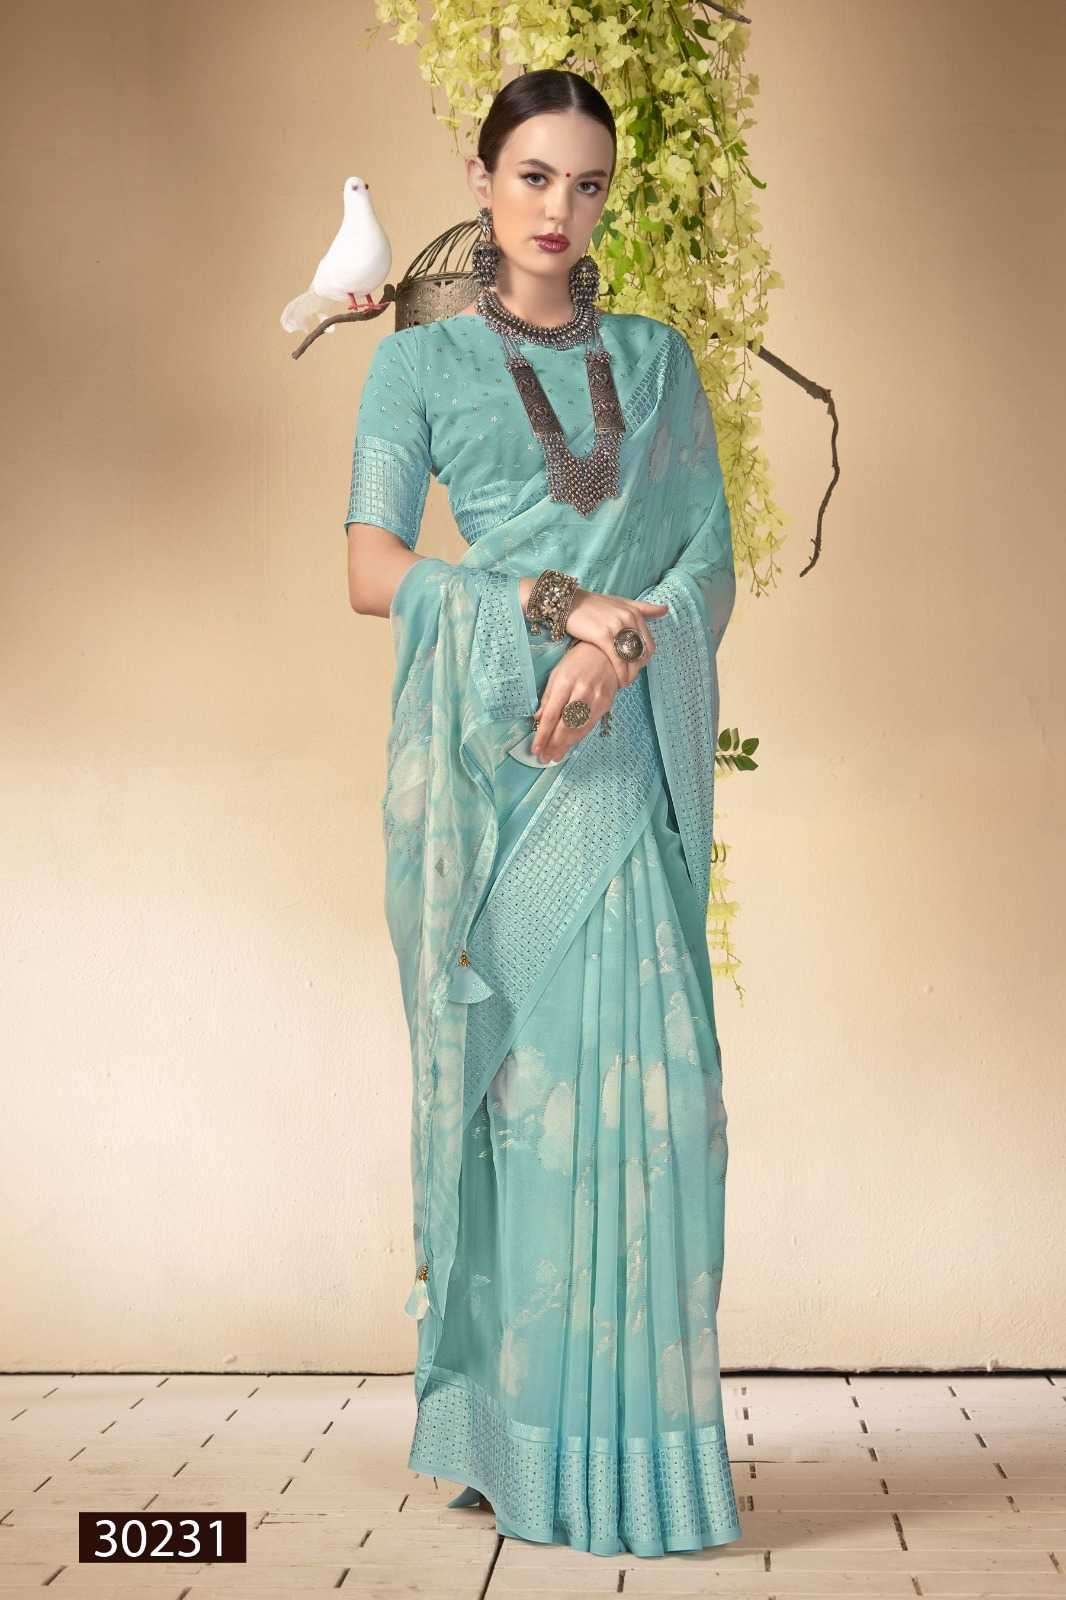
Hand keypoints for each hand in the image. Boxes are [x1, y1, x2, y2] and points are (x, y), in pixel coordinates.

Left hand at [531, 640, 618, 763]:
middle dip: (554, 744)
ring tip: (555, 757)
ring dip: (566, 745)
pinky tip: (570, 745)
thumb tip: (537, 719)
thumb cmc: (577, 661)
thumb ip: (548, 697)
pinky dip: (578, 738)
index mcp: (565, 682)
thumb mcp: (557, 674)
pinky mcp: (606, 704)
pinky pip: (590, 725)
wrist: (607, 653)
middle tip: (544, 758)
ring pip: (579, 728)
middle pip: (565, 725)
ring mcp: (595, 699)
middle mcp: (581, 692)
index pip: (551, 714)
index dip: (542, 734)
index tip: (535, 748)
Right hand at [562, 587, 668, 688]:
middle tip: (630, 678)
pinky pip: (617, 660)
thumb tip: (665, 609)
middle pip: (642, 653)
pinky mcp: (603, 636)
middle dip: (638, 669)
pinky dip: (620, 674)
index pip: (649, 643)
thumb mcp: (621, 602)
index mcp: (634, 613)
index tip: (636, 668)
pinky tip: (618, 682)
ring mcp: (616, 628)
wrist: (569, 602)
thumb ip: (643, 608)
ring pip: (631, 659)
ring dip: (630, 675)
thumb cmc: (593, 604)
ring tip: (625, 683)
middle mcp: (628, 619)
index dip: (644, 660)